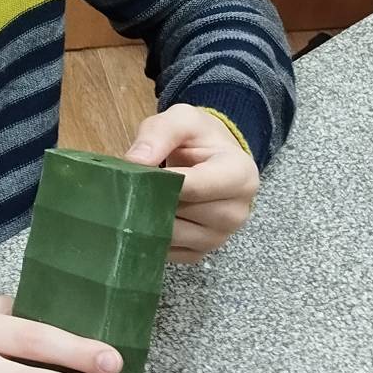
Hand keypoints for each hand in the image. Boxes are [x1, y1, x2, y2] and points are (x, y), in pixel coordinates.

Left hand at [124, 103, 260, 261]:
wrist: (211, 159)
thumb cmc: (198, 139)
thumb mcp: (182, 120)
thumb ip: (159, 133)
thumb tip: (134, 161)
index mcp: (240, 174)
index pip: (195, 186)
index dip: (161, 181)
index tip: (137, 174)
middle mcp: (237, 211)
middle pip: (182, 212)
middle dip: (152, 199)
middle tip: (132, 185)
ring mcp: (220, 237)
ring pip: (172, 235)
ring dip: (148, 218)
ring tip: (140, 198)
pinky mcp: (202, 252)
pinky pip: (168, 252)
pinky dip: (151, 236)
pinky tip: (147, 216)